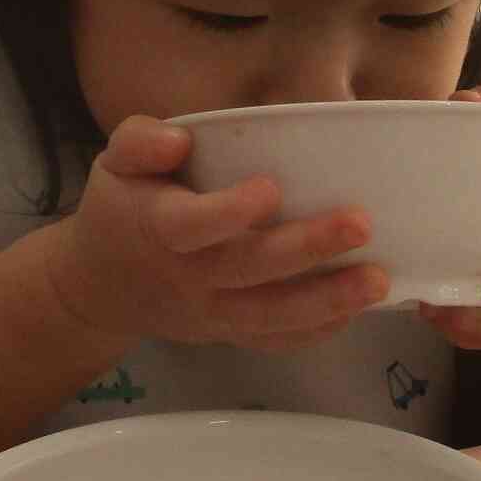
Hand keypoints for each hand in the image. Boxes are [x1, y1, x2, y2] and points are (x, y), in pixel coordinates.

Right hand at [47, 116, 387, 352]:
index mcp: (157, 229)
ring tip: (379, 281)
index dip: (229, 211)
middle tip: (361, 225)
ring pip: (270, 315)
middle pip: (248, 270)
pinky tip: (357, 310)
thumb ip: (139, 141)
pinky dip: (316, 331)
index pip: (192, 226)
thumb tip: (177, 139)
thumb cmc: (120, 210)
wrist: (102, 288)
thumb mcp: (113, 163)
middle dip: (306, 250)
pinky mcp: (228, 333)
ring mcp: (210, 313)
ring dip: (327, 301)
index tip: (270, 188)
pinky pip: (274, 341)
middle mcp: (187, 278)